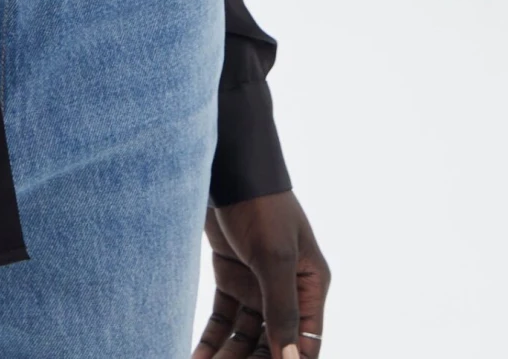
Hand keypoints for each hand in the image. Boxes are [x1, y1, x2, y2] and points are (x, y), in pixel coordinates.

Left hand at [192, 190, 329, 358]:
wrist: (225, 167)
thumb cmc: (260, 205)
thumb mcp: (275, 258)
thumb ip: (282, 310)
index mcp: (310, 286)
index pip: (304, 341)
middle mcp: (287, 290)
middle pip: (273, 342)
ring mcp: (258, 285)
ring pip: (246, 336)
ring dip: (228, 356)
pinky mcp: (231, 277)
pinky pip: (224, 319)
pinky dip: (212, 339)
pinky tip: (197, 357)